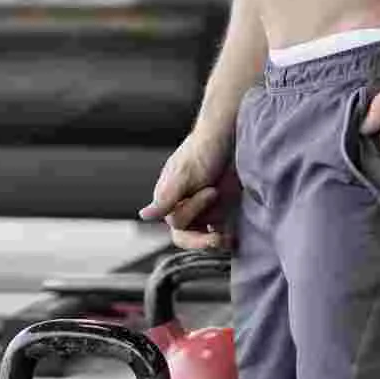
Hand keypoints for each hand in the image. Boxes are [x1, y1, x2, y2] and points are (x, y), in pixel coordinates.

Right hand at [139, 129, 240, 251]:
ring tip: (231, 239)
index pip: (176, 224)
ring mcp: (203, 210)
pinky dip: (226, 237)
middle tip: (220, 239)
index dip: (192, 213)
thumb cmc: (205, 149)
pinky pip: (219, 232)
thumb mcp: (184, 173)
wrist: (233, 136)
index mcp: (169, 198)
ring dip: (215, 242)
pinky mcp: (220, 210)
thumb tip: (143, 216)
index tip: (212, 191)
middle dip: (202, 241)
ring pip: (203, 237)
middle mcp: (184, 206)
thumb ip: (166, 198)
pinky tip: (235, 239)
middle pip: (186, 236)